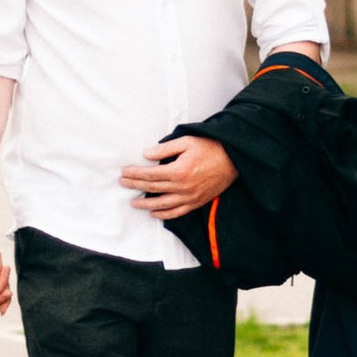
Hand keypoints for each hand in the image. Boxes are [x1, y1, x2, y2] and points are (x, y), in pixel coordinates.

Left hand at [121, 133, 235, 219]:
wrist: (233, 159)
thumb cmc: (210, 147)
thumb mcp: (186, 141)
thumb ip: (165, 149)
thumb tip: (146, 155)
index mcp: (179, 170)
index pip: (150, 174)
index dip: (135, 174)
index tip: (125, 172)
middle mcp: (183, 187)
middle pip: (153, 189)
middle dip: (135, 186)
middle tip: (123, 184)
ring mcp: (190, 197)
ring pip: (163, 204)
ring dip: (146, 204)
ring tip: (134, 203)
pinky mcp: (197, 202)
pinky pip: (177, 212)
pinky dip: (164, 215)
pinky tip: (154, 213)